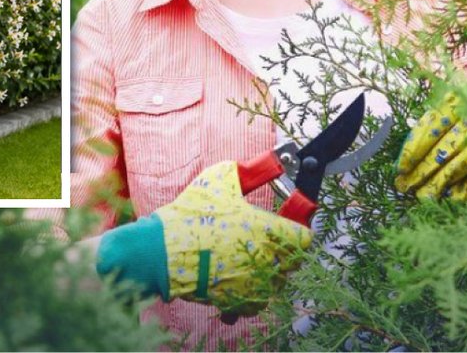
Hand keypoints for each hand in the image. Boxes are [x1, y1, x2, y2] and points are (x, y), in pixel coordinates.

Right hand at [95, 160, 310, 313]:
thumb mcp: (220, 179)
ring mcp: (253, 285)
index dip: (298, 227)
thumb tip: (272, 163)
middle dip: (283, 247)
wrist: (162, 252)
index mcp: (266, 231)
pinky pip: (257, 300)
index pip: (304, 237)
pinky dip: (251, 290)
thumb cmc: (191, 215)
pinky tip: (236, 275)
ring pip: (276, 281)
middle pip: (292, 260)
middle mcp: (266, 261)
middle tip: (265, 236)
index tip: (289, 222)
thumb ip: (251, 170)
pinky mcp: (239, 302)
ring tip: (248, 256)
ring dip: (268, 269)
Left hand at [395, 78, 466, 200]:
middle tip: (405, 186)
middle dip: (423, 169)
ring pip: (465, 161)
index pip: (433, 125)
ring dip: (442, 181)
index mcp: (463, 96)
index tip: (400, 167)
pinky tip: (451, 197)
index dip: (414, 148)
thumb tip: (411, 151)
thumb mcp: (459, 99)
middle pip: (447, 146)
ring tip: (423, 196)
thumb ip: (438, 118)